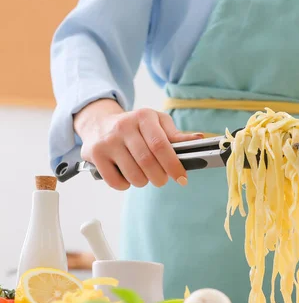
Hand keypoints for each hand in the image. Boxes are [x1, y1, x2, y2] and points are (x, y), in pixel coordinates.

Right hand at [74, 99, 202, 189]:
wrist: (99, 123)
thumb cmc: (136, 126)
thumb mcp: (158, 123)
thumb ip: (177, 135)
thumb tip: (199, 140)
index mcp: (144, 117)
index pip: (161, 145)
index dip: (173, 165)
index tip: (182, 179)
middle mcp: (124, 126)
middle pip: (147, 163)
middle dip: (160, 177)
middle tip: (162, 179)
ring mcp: (108, 140)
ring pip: (133, 175)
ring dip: (143, 182)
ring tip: (144, 175)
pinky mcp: (94, 154)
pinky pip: (116, 182)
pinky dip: (126, 184)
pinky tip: (127, 174)